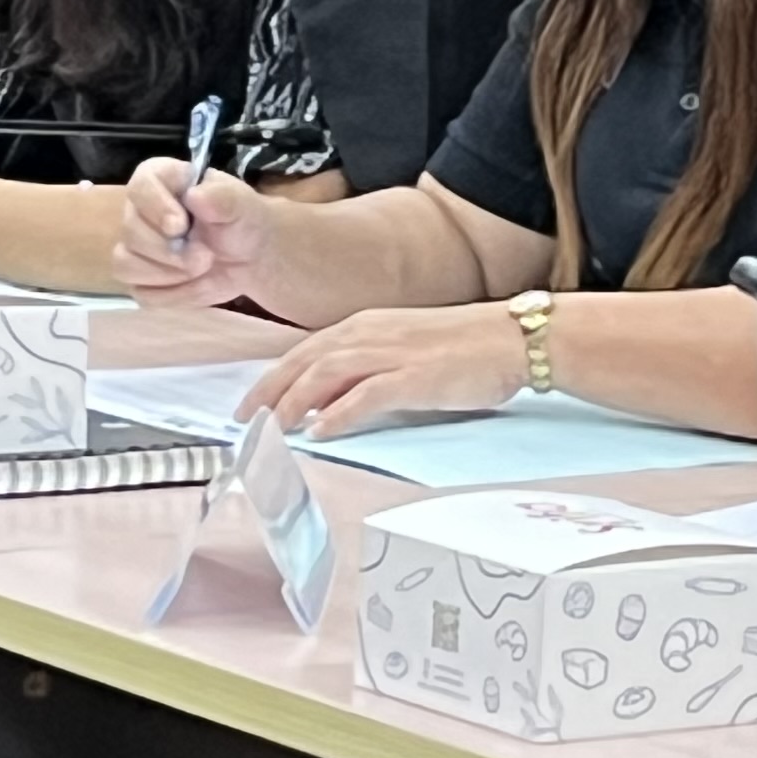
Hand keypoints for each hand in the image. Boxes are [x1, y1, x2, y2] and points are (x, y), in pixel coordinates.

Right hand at [115, 153, 275, 305]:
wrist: (251, 257)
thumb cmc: (242, 220)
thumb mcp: (242, 203)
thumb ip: (222, 196)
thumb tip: (195, 196)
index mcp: (161, 180)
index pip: (139, 187)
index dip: (156, 207)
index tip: (180, 225)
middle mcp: (139, 212)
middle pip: (131, 233)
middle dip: (172, 252)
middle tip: (207, 255)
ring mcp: (136, 248)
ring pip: (126, 265)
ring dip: (168, 274)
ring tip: (202, 268)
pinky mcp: (141, 280)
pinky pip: (141, 293)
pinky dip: (172, 294)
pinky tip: (194, 283)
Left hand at [248, 304, 524, 437]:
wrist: (513, 337)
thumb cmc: (467, 346)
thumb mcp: (406, 348)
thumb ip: (369, 368)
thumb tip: (334, 400)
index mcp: (368, 325)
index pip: (306, 350)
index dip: (274, 377)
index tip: (252, 401)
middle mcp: (372, 334)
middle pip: (304, 360)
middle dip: (268, 390)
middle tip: (243, 419)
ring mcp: (391, 354)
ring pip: (324, 375)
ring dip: (293, 401)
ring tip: (273, 427)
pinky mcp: (414, 378)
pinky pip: (364, 396)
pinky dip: (337, 414)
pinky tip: (320, 432)